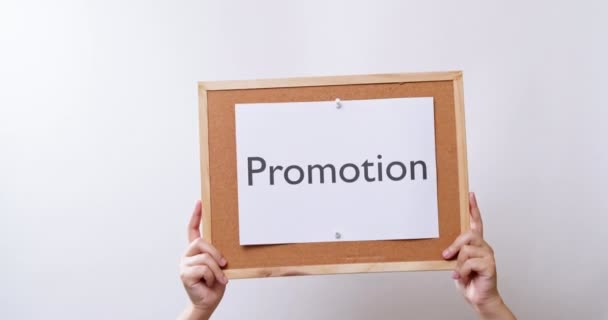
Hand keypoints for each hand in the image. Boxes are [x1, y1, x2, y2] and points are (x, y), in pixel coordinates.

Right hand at [179, 200, 227, 319]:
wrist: (208, 302)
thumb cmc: (215, 283)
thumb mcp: (220, 265)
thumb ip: (217, 254)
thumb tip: (224, 249)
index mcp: (195, 251)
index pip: (192, 229)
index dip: (196, 215)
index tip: (199, 202)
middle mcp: (187, 255)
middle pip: (201, 242)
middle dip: (216, 253)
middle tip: (224, 264)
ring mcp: (184, 264)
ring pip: (205, 258)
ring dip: (217, 270)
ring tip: (219, 279)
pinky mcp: (184, 274)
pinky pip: (204, 269)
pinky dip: (213, 277)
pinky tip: (211, 283)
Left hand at [442, 193, 515, 319]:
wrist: (478, 298)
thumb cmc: (468, 279)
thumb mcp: (456, 263)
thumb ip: (454, 253)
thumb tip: (445, 249)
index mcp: (476, 244)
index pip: (476, 222)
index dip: (473, 208)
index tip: (470, 194)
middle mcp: (484, 247)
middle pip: (469, 234)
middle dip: (455, 245)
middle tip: (445, 255)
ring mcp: (488, 255)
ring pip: (467, 249)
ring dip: (458, 263)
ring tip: (457, 273)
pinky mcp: (490, 265)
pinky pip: (470, 262)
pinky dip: (462, 271)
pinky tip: (462, 277)